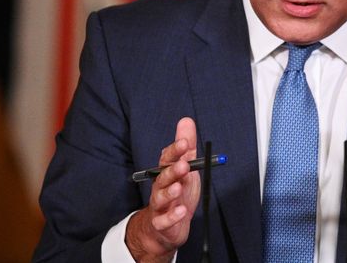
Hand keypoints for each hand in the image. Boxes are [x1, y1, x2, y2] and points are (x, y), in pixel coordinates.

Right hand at [126, 117, 200, 260]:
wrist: (166, 226)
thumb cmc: (178, 193)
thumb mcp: (185, 167)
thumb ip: (186, 146)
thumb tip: (186, 120)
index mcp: (166, 172)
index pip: (167, 159)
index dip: (175, 150)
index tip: (185, 142)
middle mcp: (160, 187)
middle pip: (163, 177)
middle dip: (172, 170)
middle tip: (184, 165)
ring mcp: (159, 206)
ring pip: (160, 198)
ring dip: (169, 192)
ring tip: (178, 187)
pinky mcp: (161, 223)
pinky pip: (163, 221)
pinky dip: (172, 216)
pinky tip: (181, 211)